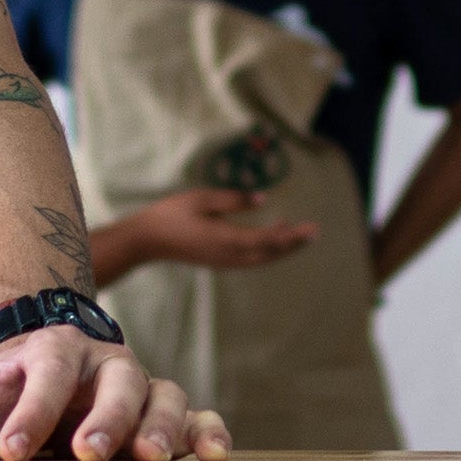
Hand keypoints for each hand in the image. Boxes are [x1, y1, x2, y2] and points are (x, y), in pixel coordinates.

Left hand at [0, 325, 231, 460]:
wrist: (46, 363)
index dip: (30, 412)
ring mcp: (140, 387)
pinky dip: (209, 430)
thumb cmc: (5, 389)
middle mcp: (104, 365)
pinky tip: (213, 456)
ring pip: (164, 394)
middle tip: (88, 453)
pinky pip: (198, 413)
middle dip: (106, 418)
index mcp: (52, 354)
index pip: (45, 375)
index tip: (11, 452)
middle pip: (117, 381)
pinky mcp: (166, 412)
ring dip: (162, 427)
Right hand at [129, 188, 317, 269]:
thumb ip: (233, 200)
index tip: (311, 228)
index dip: (292, 235)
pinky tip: (272, 235)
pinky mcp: (219, 261)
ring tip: (298, 232)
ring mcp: (224, 261)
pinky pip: (251, 258)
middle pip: (270, 253)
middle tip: (314, 232)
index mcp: (226, 240)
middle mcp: (229, 255)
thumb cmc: (171, 215)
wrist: (146, 241)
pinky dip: (267, 249)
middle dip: (294, 243)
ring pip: (262, 258)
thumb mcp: (202, 199)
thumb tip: (263, 199)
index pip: (268, 240)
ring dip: (282, 248)